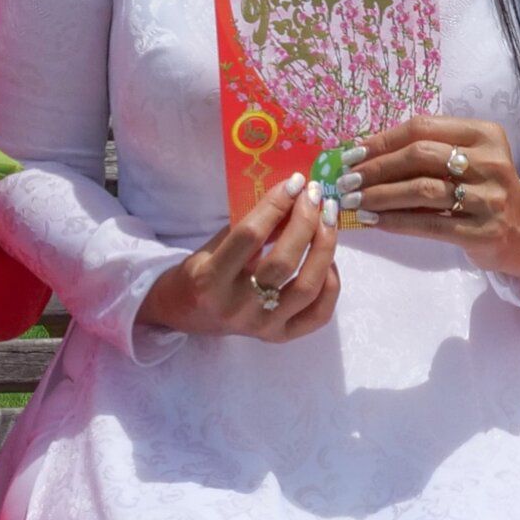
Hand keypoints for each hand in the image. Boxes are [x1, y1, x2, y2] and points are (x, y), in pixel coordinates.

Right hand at [135, 171, 340, 339]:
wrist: (188, 315)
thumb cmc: (200, 272)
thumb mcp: (214, 244)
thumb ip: (251, 226)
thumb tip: (294, 198)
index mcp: (210, 280)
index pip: (250, 235)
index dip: (276, 204)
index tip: (295, 182)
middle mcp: (237, 307)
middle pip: (284, 261)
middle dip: (306, 222)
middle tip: (316, 196)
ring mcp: (262, 326)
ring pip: (307, 287)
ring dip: (325, 248)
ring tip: (328, 220)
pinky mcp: (280, 337)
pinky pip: (319, 313)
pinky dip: (331, 283)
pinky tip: (329, 260)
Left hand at [349, 116, 519, 299]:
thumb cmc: (483, 191)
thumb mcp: (468, 160)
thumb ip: (428, 152)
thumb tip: (364, 153)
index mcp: (484, 134)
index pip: (422, 128)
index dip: (382, 140)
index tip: (351, 155)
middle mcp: (490, 162)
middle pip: (420, 155)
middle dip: (376, 169)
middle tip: (346, 182)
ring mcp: (489, 198)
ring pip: (422, 190)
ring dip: (380, 196)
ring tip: (353, 203)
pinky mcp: (483, 231)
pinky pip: (430, 224)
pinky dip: (396, 222)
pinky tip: (373, 222)